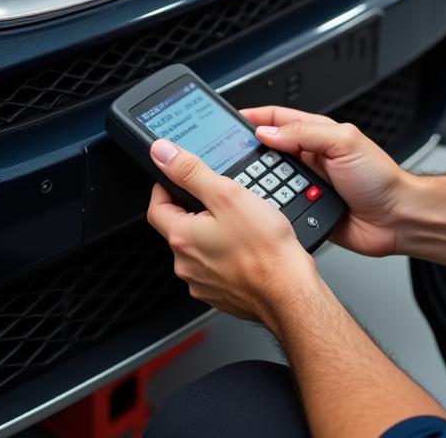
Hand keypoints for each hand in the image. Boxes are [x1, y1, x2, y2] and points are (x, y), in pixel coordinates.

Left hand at [146, 138, 316, 324]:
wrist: (288, 290)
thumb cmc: (264, 248)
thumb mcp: (227, 195)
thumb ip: (192, 172)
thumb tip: (162, 153)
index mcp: (182, 237)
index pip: (156, 206)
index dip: (166, 186)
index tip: (180, 176)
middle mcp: (186, 264)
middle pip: (179, 226)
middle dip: (195, 209)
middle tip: (221, 196)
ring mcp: (202, 282)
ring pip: (199, 247)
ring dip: (212, 231)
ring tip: (241, 220)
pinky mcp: (220, 292)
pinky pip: (215, 265)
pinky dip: (226, 252)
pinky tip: (248, 245)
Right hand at [240, 107, 408, 257]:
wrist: (396, 219)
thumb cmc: (380, 178)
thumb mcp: (344, 142)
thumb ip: (305, 133)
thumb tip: (269, 132)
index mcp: (318, 134)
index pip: (278, 119)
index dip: (254, 117)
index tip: (229, 121)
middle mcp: (310, 158)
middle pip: (268, 151)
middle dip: (249, 153)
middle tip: (228, 157)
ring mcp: (307, 185)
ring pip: (270, 181)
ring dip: (261, 183)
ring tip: (246, 184)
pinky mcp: (306, 211)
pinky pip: (280, 207)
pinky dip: (271, 208)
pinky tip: (264, 209)